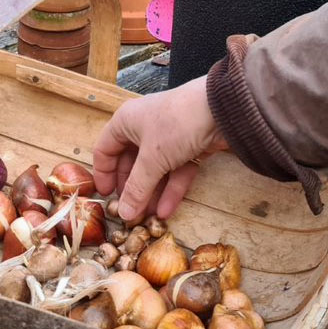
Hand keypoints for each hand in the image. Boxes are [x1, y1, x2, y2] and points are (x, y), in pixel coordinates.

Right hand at [93, 75, 227, 221]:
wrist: (223, 109)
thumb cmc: (176, 124)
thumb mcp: (152, 159)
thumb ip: (137, 188)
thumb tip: (123, 214)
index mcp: (126, 122)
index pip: (105, 150)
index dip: (104, 174)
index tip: (106, 197)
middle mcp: (144, 128)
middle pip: (131, 163)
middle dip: (132, 190)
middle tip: (129, 212)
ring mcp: (168, 138)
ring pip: (155, 171)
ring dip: (151, 194)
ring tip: (148, 219)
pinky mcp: (190, 147)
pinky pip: (175, 172)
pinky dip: (171, 190)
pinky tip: (166, 211)